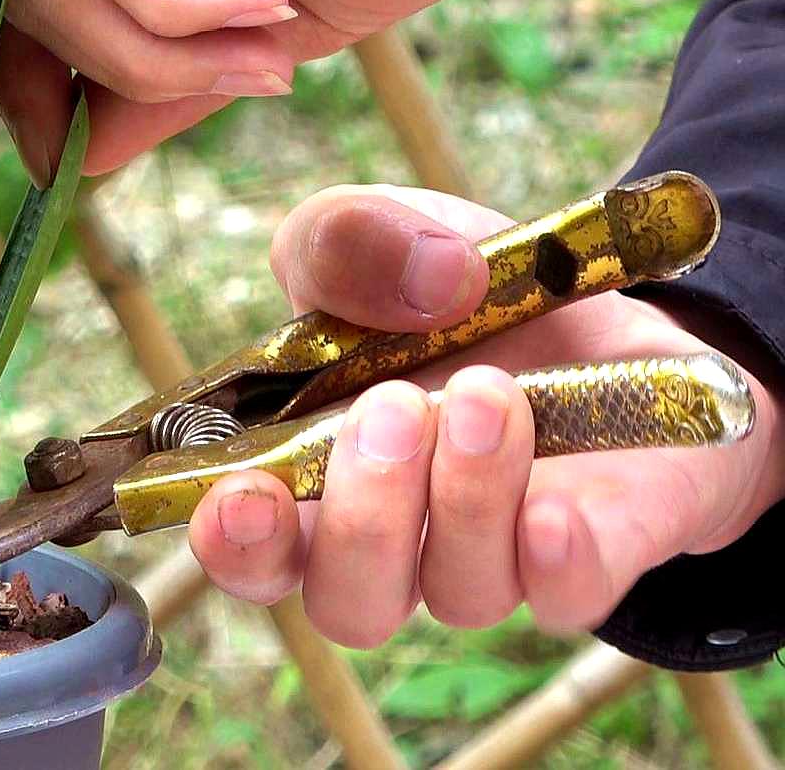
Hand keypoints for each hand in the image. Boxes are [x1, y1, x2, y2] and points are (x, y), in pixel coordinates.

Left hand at [0, 0, 640, 182]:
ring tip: (268, 47)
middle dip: (117, 74)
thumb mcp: (284, 18)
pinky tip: (259, 0)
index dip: (23, 83)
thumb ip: (179, 72)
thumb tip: (88, 154)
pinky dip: (168, 5)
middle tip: (247, 81)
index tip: (57, 165)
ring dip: (156, 51)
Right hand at [186, 186, 784, 645]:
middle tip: (393, 408)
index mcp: (310, 479)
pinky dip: (558, 565)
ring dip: (465, 496)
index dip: (236, 548)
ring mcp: (495, 559)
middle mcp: (395, 546)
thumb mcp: (378, 231)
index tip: (244, 496)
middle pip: (350, 601)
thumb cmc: (447, 290)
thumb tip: (430, 278)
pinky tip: (555, 513)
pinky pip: (573, 598)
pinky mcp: (597, 552)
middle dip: (364, 515)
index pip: (253, 557)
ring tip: (489, 394)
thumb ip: (345, 240)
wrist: (595, 298)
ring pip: (460, 592)